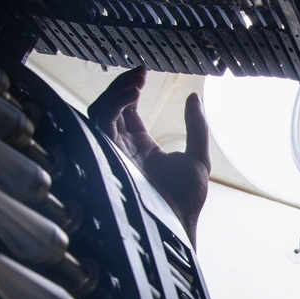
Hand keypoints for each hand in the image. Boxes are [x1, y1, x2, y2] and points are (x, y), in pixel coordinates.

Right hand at [88, 67, 210, 244]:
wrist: (177, 224)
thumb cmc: (187, 201)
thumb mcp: (198, 158)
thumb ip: (197, 128)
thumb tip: (194, 97)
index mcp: (141, 146)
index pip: (126, 110)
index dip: (130, 88)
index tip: (143, 73)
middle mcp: (123, 148)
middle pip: (110, 107)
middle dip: (122, 85)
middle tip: (140, 73)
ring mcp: (114, 152)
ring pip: (100, 112)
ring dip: (116, 92)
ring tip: (137, 82)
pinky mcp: (109, 156)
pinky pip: (101, 123)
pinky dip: (113, 105)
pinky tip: (132, 96)